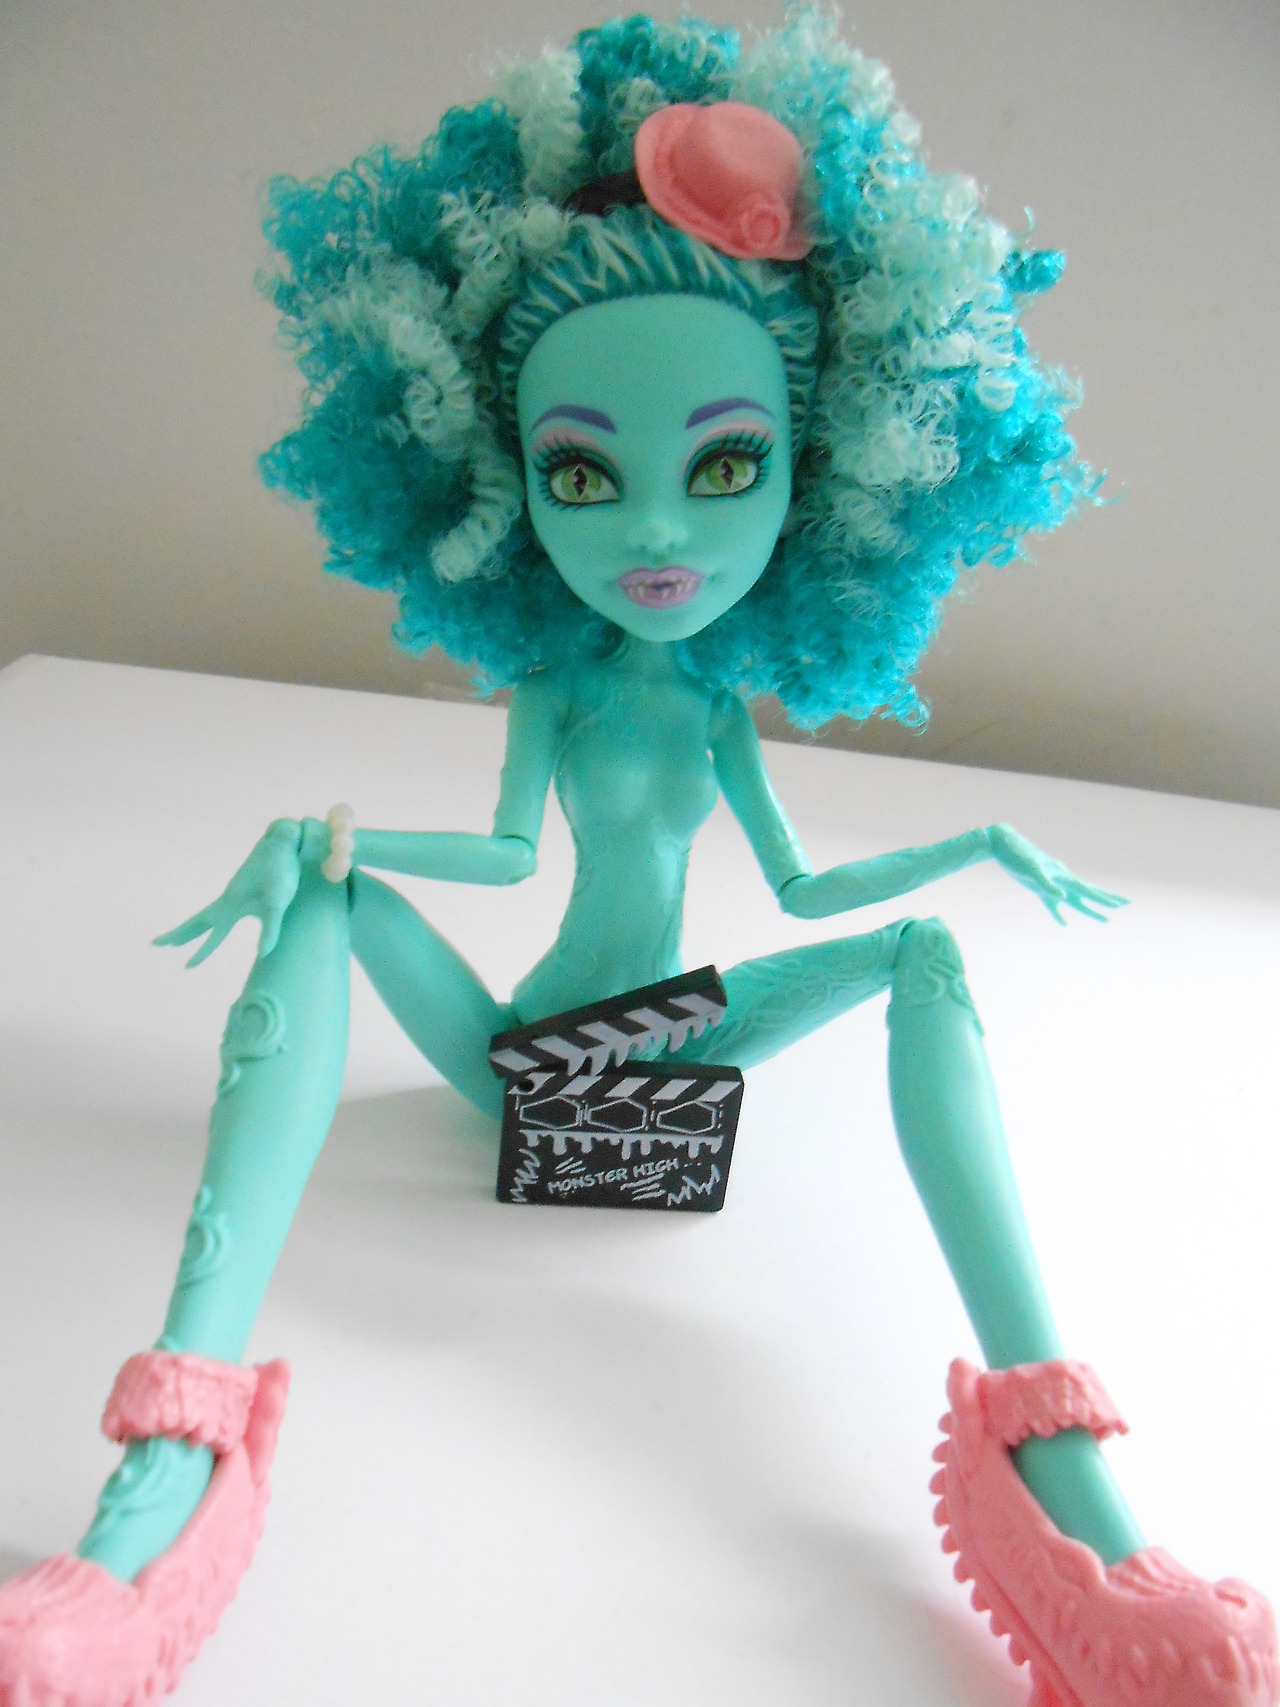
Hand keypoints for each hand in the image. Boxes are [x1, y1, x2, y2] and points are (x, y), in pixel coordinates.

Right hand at [154, 819, 304, 965]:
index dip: (202, 952)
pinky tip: (216, 922)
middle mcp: (228, 899)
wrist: (283, 844)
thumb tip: (262, 955)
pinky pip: (220, 911)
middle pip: (196, 921)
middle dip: (178, 934)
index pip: (212, 932)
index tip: (187, 966)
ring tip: (177, 940)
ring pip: (206, 915)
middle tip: (155, 943)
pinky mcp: (244, 892)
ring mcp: (234, 895)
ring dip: (191, 929)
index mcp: (232, 903)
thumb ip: (270, 928)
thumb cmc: (281, 871)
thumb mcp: (277, 902)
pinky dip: (211, 921)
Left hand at [986, 823, 1127, 924]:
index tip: (1120, 905)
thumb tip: (1063, 897)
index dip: (1103, 898)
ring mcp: (1051, 883)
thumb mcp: (1031, 870)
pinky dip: (1058, 913)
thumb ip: (1047, 885)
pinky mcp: (1038, 887)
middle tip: (1127, 903)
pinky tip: (1063, 923)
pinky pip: (1052, 903)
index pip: (1087, 889)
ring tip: (1105, 919)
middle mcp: (1061, 879)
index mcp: (1062, 875)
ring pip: (1075, 899)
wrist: (1003, 844)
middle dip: (1107, 899)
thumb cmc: (1017, 856)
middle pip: (1088, 892)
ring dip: (1089, 909)